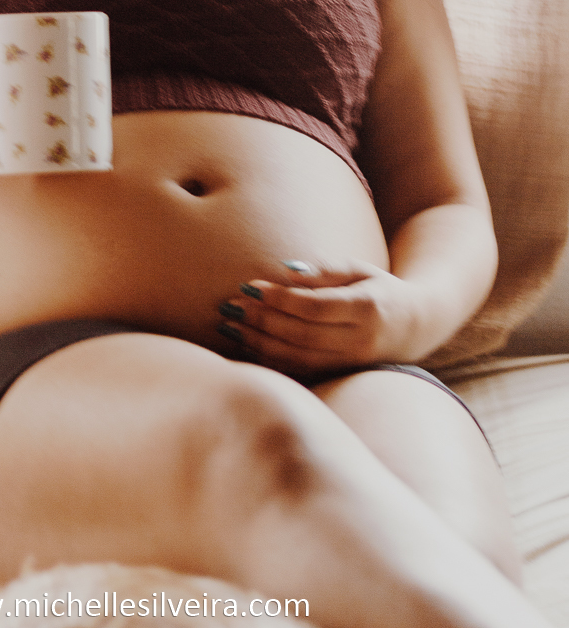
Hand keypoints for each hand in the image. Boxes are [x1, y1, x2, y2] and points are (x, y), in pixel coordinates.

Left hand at [215, 260, 428, 379]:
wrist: (415, 327)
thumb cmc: (380, 290)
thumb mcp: (360, 270)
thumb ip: (325, 270)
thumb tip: (287, 271)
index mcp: (367, 309)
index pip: (315, 307)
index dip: (280, 299)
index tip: (250, 286)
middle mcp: (360, 341)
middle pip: (302, 335)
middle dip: (262, 321)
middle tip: (231, 306)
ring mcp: (352, 364)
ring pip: (299, 358)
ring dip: (260, 344)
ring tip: (230, 327)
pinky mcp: (342, 376)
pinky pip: (302, 372)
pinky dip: (272, 361)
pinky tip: (248, 347)